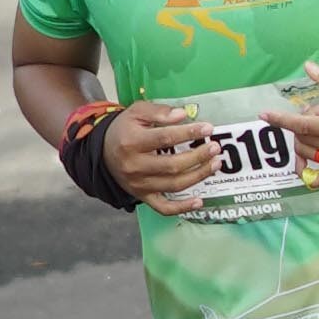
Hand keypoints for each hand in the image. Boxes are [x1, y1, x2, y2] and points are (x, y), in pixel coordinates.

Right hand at [103, 97, 218, 213]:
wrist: (103, 152)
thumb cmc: (124, 130)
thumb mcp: (136, 112)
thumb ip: (158, 111)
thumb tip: (182, 115)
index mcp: (132, 142)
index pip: (165, 138)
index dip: (188, 133)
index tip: (207, 128)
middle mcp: (135, 166)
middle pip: (172, 165)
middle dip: (198, 157)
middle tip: (214, 147)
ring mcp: (139, 184)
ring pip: (173, 185)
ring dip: (198, 176)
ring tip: (215, 164)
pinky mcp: (142, 196)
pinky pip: (163, 208)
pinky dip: (182, 207)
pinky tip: (200, 201)